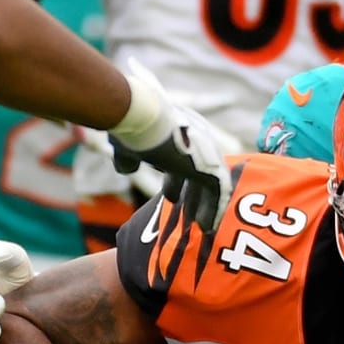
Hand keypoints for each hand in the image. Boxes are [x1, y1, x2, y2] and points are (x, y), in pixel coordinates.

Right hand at [108, 57, 234, 231]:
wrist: (141, 117)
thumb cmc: (130, 127)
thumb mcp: (128, 145)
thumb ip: (130, 158)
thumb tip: (126, 169)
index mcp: (181, 131)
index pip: (184, 160)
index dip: (177, 181)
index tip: (171, 197)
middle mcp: (199, 140)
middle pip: (199, 173)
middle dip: (192, 195)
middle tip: (186, 215)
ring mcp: (207, 153)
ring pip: (210, 185)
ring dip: (203, 205)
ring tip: (197, 226)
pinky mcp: (211, 167)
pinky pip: (218, 194)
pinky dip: (213, 210)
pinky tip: (206, 227)